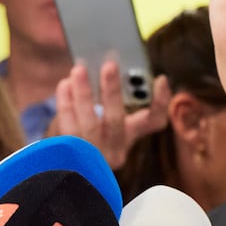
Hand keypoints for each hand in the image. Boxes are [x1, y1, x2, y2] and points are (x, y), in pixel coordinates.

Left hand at [50, 61, 170, 168]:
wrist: (65, 160)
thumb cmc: (89, 128)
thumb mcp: (105, 116)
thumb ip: (111, 95)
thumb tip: (103, 67)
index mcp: (131, 134)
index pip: (154, 122)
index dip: (160, 102)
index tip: (160, 79)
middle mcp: (116, 149)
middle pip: (116, 120)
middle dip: (113, 91)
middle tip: (109, 65)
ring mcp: (94, 156)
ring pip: (90, 124)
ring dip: (84, 94)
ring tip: (79, 70)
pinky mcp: (72, 156)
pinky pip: (69, 128)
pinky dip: (66, 104)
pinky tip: (65, 85)